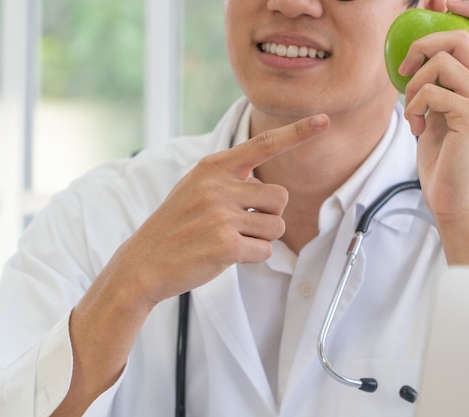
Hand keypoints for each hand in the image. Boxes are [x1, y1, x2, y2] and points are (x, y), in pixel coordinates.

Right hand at [109, 114, 329, 305]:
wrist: (143, 262)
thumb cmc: (176, 226)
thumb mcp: (195, 188)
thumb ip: (230, 180)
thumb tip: (272, 189)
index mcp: (213, 168)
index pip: (263, 144)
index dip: (297, 132)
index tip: (324, 120)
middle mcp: (219, 186)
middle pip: (281, 197)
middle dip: (268, 215)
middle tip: (239, 225)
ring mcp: (222, 215)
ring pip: (276, 226)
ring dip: (260, 238)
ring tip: (229, 240)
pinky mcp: (226, 245)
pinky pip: (265, 251)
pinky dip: (253, 257)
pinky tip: (226, 256)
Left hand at [399, 0, 468, 223]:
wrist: (452, 199)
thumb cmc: (443, 159)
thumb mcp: (439, 113)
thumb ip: (437, 84)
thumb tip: (414, 54)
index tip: (440, 4)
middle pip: (460, 36)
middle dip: (422, 43)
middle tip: (404, 67)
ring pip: (442, 60)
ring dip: (413, 83)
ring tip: (412, 111)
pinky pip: (430, 91)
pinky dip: (413, 106)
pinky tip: (416, 127)